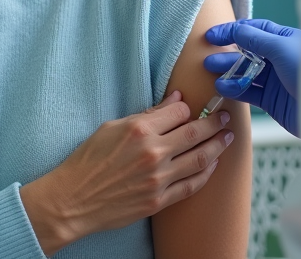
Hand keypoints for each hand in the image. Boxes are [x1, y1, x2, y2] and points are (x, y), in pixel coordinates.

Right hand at [19, 90, 234, 255]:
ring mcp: (158, 179)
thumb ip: (147, 114)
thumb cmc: (88, 160)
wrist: (74, 199)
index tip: (192, 107)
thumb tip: (175, 100)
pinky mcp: (159, 200)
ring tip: (227, 137)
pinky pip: (191, 185)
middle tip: (225, 117)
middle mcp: (153, 152)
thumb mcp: (112, 127)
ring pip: (200, 158)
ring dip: (218, 146)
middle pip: (196, 132)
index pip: (178, 111)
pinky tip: (213, 164)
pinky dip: (206, 173)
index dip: (187, 107)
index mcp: (139, 129)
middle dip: (215, 122)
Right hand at [205, 19, 300, 136]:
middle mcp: (279, 58)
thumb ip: (255, 38)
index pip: (253, 30)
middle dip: (227, 54)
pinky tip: (223, 88)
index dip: (232, 31)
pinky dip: (235, 90)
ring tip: (212, 73)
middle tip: (208, 58)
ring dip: (228, 72)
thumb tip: (236, 29)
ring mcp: (276, 80)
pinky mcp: (273, 101)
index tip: (212, 36)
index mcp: (284, 39)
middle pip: (247, 53)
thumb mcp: (281, 47)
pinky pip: (249, 92)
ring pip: (245, 74)